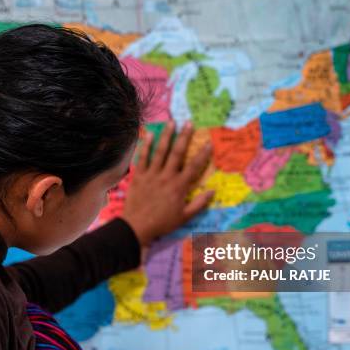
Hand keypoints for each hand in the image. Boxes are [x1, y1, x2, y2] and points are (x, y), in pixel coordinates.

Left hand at [121, 121, 213, 246]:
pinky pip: (142, 158)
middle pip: (177, 153)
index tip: (208, 143)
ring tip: (171, 123)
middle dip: (184, 137)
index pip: (194, 167)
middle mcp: (166, 176)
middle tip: (189, 123)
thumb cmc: (162, 223)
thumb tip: (212, 191)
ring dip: (166, 136)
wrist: (137, 226)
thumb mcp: (184, 217)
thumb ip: (199, 204)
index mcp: (179, 186)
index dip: (202, 154)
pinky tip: (149, 134)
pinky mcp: (138, 176)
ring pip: (160, 152)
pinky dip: (146, 146)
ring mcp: (151, 175)